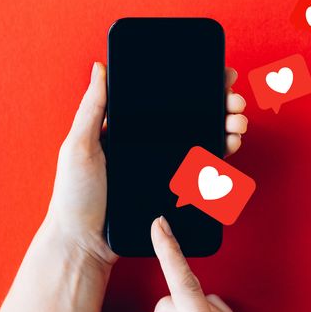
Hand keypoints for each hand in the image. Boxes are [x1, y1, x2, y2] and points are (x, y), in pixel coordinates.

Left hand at [44, 64, 248, 270]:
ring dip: (225, 127)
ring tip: (236, 124)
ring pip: (201, 140)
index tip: (217, 76)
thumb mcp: (79, 146)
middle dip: (219, 105)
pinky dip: (219, 157)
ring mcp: (161, 166)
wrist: (86, 243)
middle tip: (234, 102)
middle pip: (191, 117)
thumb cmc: (74, 195)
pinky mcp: (171, 189)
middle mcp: (147, 144)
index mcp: (127, 128)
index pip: (165, 99)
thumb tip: (100, 67)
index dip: (193, 85)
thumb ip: (92, 108)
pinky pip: (201, 170)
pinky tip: (228, 146)